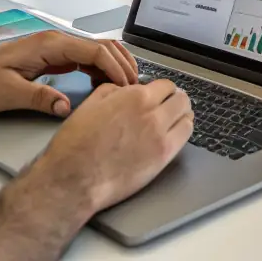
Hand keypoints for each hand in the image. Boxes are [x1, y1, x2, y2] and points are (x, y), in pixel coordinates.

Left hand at [0, 31, 138, 117]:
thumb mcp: (9, 93)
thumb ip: (40, 98)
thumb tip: (66, 107)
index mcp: (49, 44)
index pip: (94, 49)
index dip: (114, 67)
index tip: (127, 86)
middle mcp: (55, 41)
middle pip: (101, 46)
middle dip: (121, 64)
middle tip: (134, 88)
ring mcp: (54, 47)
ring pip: (96, 50)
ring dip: (113, 65)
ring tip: (125, 88)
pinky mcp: (52, 57)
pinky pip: (85, 58)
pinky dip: (100, 68)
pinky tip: (103, 85)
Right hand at [32, 80, 192, 212]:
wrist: (74, 177)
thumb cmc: (76, 144)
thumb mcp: (91, 104)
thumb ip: (113, 91)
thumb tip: (124, 90)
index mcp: (134, 97)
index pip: (164, 85)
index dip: (161, 89)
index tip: (159, 95)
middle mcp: (151, 113)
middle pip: (180, 99)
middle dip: (175, 99)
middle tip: (170, 105)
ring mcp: (160, 136)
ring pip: (187, 117)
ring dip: (182, 115)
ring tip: (175, 119)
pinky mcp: (163, 157)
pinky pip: (185, 137)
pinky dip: (182, 131)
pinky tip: (175, 133)